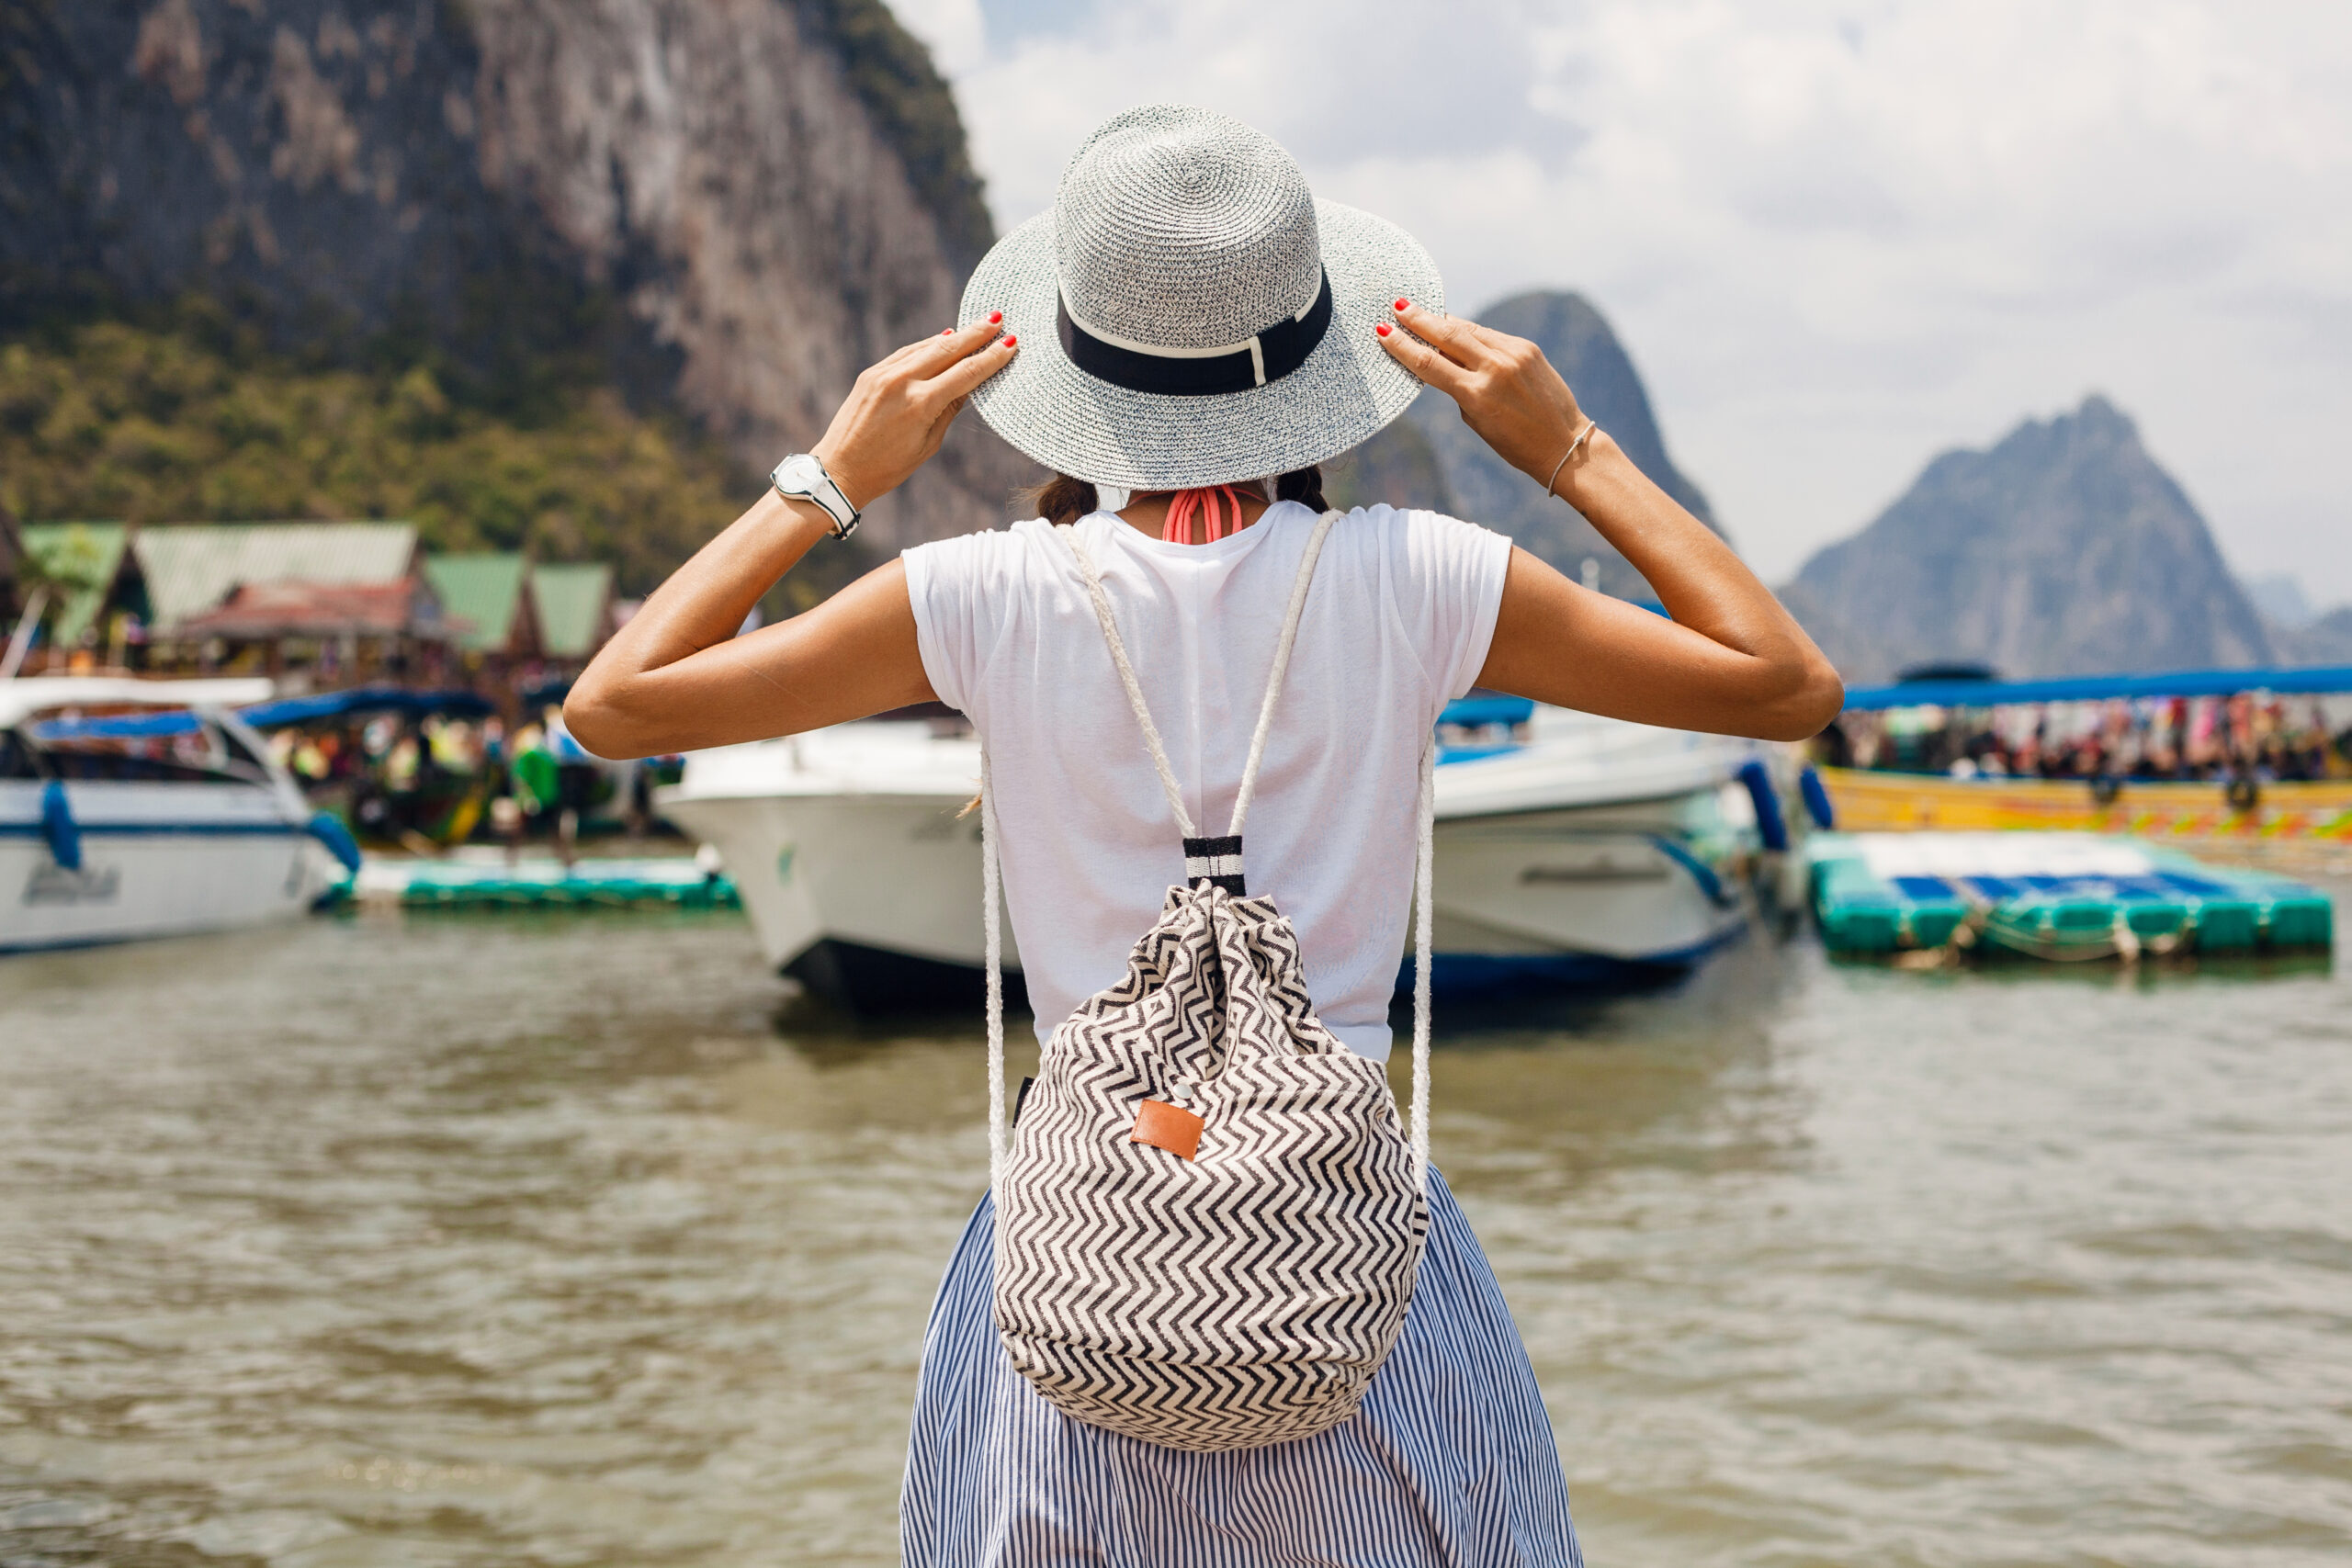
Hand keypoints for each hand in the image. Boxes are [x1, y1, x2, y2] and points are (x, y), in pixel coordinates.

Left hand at [808, 317, 1017, 509]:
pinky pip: (907, 353)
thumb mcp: (928, 444)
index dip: (991, 358)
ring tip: (978, 326)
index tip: (1011, 343)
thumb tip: (968, 384)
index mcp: (920, 405)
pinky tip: (944, 338)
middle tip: (999, 319)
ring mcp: (883, 374)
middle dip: (976, 334)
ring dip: (955, 336)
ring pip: (927, 347)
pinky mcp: (871, 373)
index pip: (965, 374)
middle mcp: (901, 383)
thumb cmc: (888, 467)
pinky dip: (928, 345)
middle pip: (948, 350)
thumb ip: (949, 410)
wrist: (839, 469)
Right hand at [1376, 302, 1588, 488]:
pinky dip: (1469, 331)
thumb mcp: (1477, 421)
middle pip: (1446, 336)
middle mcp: (1495, 369)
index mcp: (1477, 395)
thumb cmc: (1515, 443)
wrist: (1563, 443)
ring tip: (1420, 311)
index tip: (1383, 331)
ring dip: (1442, 321)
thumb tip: (1443, 358)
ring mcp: (1513, 354)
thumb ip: (1458, 388)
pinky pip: (1489, 335)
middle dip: (1419, 319)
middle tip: (1397, 305)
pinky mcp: (1526, 348)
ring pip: (1469, 330)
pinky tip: (1455, 328)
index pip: (1429, 364)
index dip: (1403, 346)